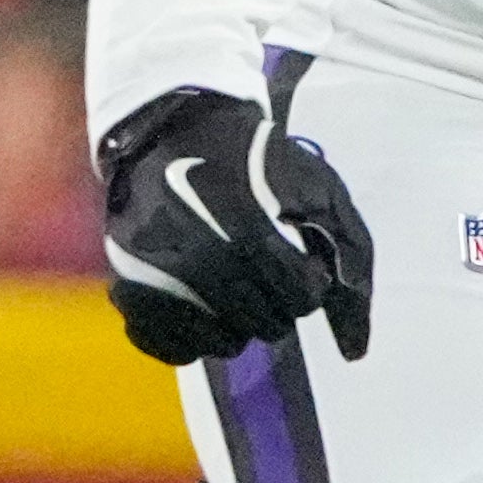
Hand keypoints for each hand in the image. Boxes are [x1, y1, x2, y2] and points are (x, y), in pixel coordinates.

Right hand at [98, 87, 376, 364]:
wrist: (174, 131)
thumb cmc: (255, 162)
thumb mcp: (317, 188)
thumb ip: (350, 256)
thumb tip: (356, 349)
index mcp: (247, 229)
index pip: (302, 299)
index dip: (310, 282)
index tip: (300, 260)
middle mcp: (197, 260)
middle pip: (266, 325)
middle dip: (280, 303)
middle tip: (267, 269)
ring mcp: (156, 279)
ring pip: (222, 345)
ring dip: (242, 323)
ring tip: (238, 284)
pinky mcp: (127, 291)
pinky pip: (173, 350)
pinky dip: (196, 336)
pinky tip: (205, 304)